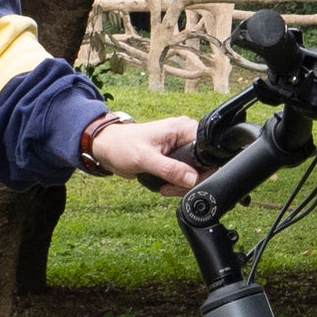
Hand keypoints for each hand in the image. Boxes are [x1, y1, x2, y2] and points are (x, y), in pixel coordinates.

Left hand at [89, 114, 203, 196]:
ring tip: (165, 187)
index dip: (204, 169)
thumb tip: (192, 179)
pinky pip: (186, 176)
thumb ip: (170, 169)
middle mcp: (186, 136)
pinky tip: (164, 185)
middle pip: (204, 164)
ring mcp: (182, 148)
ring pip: (196, 173)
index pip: (208, 150)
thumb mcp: (145, 158)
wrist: (108, 149)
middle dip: (190, 181)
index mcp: (184, 129)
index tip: (188, 182)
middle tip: (171, 187)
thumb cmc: (122, 146)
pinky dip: (177, 184)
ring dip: (182, 185)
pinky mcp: (177, 159)